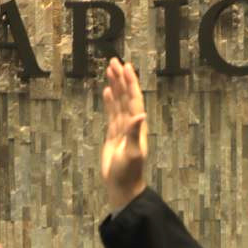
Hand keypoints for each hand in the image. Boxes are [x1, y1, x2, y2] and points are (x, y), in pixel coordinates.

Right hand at [101, 57, 148, 209]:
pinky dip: (110, 101)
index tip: (125, 67)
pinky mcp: (114, 135)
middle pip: (126, 96)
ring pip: (118, 102)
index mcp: (137, 126)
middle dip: (121, 79)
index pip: (133, 99)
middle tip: (114, 61)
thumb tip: (140, 114)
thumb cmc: (128, 172)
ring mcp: (122, 129)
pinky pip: (112, 113)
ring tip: (109, 70)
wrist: (122, 186)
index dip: (130, 83)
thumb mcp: (131, 153)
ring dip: (115, 86)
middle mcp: (131, 124)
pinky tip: (107, 91)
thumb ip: (134, 133)